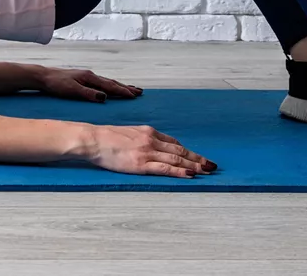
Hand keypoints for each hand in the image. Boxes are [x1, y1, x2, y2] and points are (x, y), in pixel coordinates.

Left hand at [35, 66, 141, 102]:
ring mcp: (88, 77)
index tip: (134, 96)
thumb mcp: (72, 90)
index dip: (123, 91)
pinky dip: (111, 86)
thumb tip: (104, 97)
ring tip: (131, 90)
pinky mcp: (84, 80)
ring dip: (120, 86)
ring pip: (108, 82)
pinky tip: (111, 89)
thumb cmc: (56, 84)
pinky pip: (102, 83)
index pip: (110, 86)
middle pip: (112, 83)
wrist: (44, 77)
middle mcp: (91, 76)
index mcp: (90, 78)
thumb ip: (88, 93)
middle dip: (126, 88)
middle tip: (140, 92)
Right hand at [85, 124, 216, 178]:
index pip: (174, 143)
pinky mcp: (141, 164)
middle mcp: (152, 140)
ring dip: (194, 165)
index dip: (188, 151)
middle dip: (198, 158)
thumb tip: (153, 146)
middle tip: (212, 164)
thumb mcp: (129, 133)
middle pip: (180, 150)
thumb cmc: (107, 137)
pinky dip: (180, 171)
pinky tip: (190, 174)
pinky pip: (165, 168)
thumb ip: (142, 139)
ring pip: (177, 159)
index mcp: (149, 132)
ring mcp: (148, 152)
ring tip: (207, 170)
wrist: (94, 140)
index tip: (198, 157)